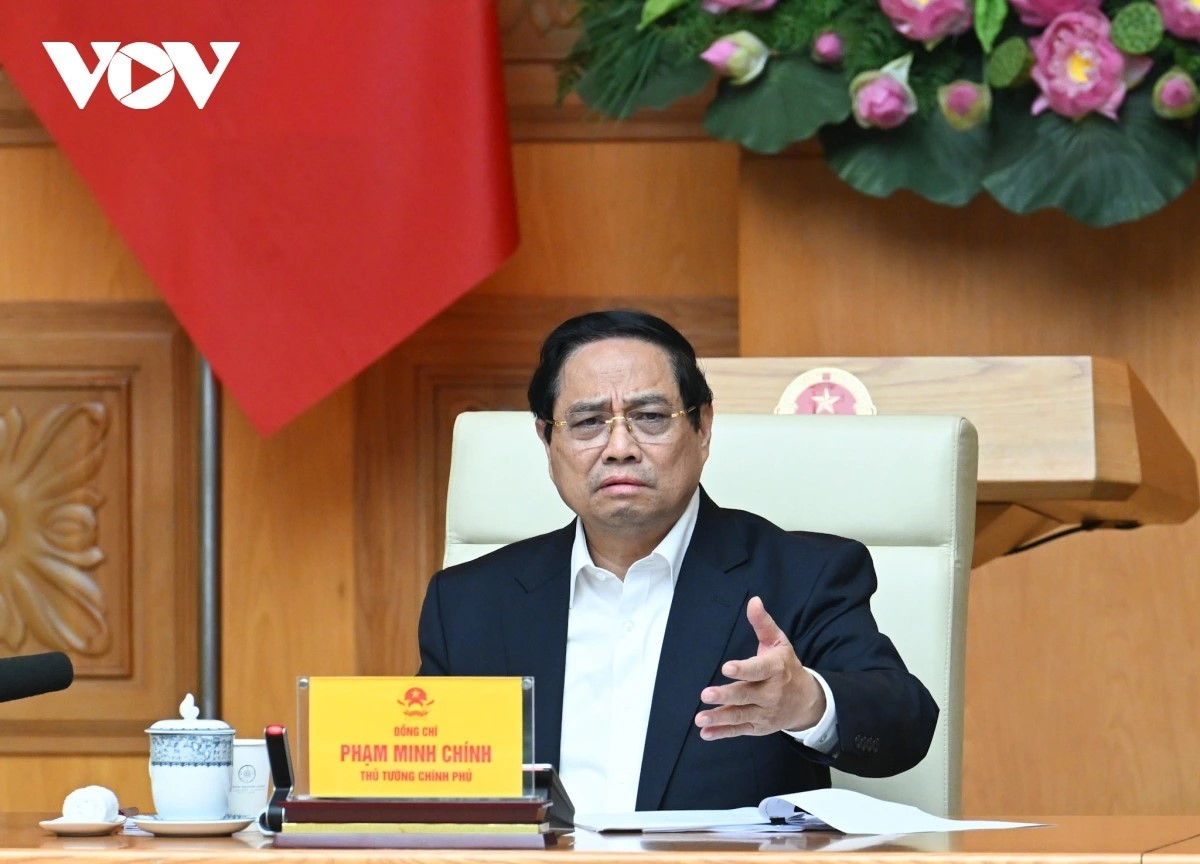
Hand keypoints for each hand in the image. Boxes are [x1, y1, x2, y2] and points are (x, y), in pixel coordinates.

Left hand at [694, 595, 825, 739]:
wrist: (807, 701)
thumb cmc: (787, 666)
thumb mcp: (779, 643)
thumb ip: (763, 623)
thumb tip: (753, 601)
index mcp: (775, 669)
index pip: (759, 670)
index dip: (744, 669)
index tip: (727, 667)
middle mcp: (770, 693)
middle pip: (746, 695)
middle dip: (726, 696)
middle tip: (706, 694)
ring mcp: (764, 713)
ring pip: (741, 716)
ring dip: (720, 718)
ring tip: (700, 719)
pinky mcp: (758, 727)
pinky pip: (739, 731)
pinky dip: (722, 733)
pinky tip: (705, 733)